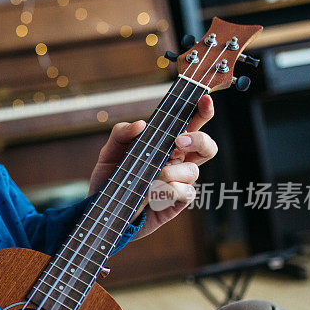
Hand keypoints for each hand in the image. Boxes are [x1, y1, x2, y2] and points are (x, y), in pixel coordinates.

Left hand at [88, 94, 217, 239]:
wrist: (102, 210)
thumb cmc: (110, 178)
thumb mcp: (109, 152)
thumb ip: (121, 133)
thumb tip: (141, 124)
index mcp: (166, 144)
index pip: (191, 124)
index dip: (202, 110)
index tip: (204, 100)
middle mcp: (178, 161)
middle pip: (207, 146)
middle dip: (199, 139)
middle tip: (177, 141)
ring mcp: (179, 182)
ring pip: (193, 171)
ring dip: (171, 171)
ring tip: (150, 177)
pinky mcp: (177, 203)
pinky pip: (186, 193)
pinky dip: (169, 191)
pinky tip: (152, 193)